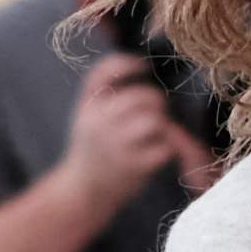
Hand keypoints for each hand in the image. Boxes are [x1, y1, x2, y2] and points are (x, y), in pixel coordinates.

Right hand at [56, 54, 194, 230]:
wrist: (84, 190)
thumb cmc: (92, 146)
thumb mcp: (86, 113)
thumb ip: (101, 86)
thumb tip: (136, 61)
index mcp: (89, 107)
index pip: (106, 72)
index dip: (129, 64)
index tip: (143, 67)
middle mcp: (99, 123)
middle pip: (144, 97)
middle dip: (155, 102)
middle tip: (154, 111)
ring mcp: (117, 146)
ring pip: (155, 120)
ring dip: (162, 125)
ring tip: (156, 132)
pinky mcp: (134, 167)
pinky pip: (164, 147)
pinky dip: (166, 149)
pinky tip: (156, 153)